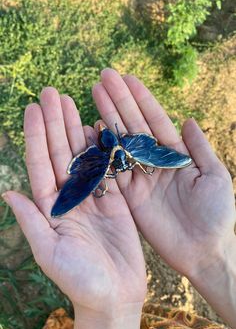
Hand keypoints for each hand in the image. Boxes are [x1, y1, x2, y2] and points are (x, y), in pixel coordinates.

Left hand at [2, 87, 146, 317]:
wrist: (114, 296)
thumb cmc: (80, 280)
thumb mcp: (50, 253)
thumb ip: (32, 221)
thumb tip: (8, 193)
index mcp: (51, 207)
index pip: (41, 164)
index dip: (36, 136)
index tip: (33, 108)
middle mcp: (69, 197)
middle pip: (60, 153)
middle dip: (55, 123)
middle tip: (51, 92)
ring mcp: (93, 196)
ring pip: (83, 155)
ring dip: (76, 128)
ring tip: (71, 100)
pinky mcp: (115, 200)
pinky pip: (109, 168)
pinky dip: (104, 147)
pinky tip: (99, 126)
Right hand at [92, 68, 235, 279]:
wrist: (204, 251)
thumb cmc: (217, 214)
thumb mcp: (215, 176)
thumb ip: (200, 148)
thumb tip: (188, 120)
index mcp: (175, 155)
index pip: (155, 120)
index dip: (141, 99)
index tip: (126, 78)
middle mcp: (155, 163)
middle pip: (133, 126)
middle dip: (119, 101)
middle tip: (103, 77)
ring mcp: (140, 178)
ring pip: (120, 143)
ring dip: (107, 118)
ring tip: (94, 94)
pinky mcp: (130, 197)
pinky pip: (113, 171)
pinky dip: (102, 152)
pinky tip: (92, 131)